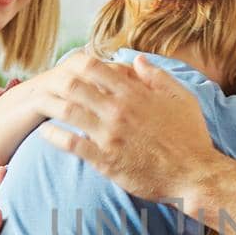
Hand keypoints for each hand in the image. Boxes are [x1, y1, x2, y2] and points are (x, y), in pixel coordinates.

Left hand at [37, 55, 218, 202]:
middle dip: (58, 81)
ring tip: (41, 105)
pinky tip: (45, 133)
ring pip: (68, 111)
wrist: (194, 175)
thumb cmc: (191, 137)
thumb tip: (137, 59)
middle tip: (50, 84)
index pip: (94, 66)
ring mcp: (109, 135)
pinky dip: (53, 136)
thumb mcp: (182, 98)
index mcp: (135, 93)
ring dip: (51, 105)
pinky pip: (71, 144)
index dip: (77, 62)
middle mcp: (118, 111)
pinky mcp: (105, 160)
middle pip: (74, 85)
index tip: (70, 67)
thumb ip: (158, 76)